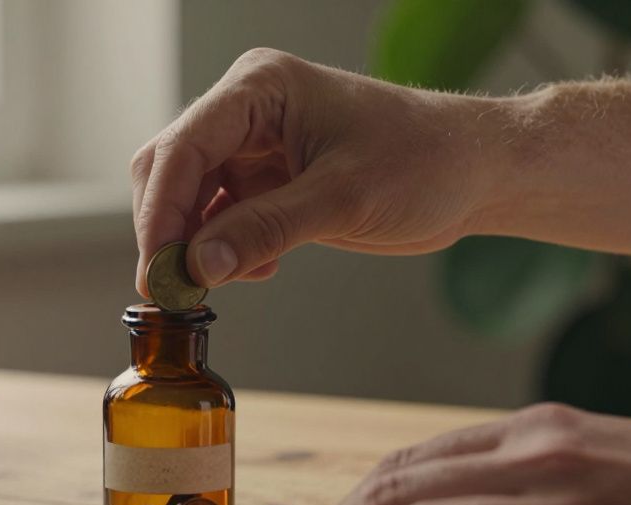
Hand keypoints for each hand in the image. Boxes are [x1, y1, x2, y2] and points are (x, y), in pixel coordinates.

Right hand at [129, 47, 505, 295]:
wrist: (473, 172)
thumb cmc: (424, 162)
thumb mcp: (343, 200)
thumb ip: (265, 230)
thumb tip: (198, 267)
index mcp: (259, 88)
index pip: (182, 148)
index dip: (160, 213)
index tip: (158, 272)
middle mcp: (246, 109)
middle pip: (170, 169)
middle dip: (166, 231)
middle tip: (172, 289)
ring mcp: (253, 144)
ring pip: (187, 198)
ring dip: (193, 246)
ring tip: (217, 283)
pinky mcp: (266, 179)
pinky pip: (218, 217)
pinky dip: (223, 250)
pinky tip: (254, 270)